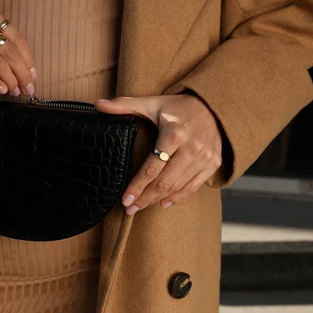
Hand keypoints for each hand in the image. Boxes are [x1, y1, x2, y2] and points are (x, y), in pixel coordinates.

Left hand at [95, 94, 222, 214]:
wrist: (214, 106)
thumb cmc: (178, 106)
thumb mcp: (152, 103)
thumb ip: (125, 105)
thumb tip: (98, 105)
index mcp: (174, 134)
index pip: (152, 167)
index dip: (137, 186)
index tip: (125, 199)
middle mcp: (191, 148)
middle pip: (164, 181)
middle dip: (145, 197)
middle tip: (130, 209)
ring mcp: (204, 158)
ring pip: (177, 186)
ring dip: (157, 199)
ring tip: (141, 207)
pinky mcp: (213, 164)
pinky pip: (193, 186)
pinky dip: (178, 197)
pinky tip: (163, 203)